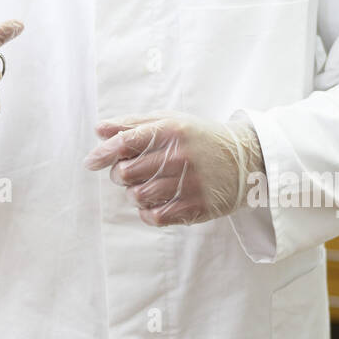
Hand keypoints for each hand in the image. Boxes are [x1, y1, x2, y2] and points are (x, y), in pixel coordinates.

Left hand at [83, 111, 263, 225]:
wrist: (247, 160)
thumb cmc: (200, 138)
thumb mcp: (171, 121)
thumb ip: (134, 124)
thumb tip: (99, 130)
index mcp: (172, 130)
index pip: (126, 142)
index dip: (103, 153)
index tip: (91, 162)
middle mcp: (180, 156)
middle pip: (127, 172)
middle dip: (120, 174)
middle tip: (129, 172)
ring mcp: (190, 183)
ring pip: (139, 196)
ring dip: (135, 193)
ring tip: (146, 186)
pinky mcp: (197, 207)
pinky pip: (156, 217)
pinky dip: (147, 212)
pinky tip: (155, 203)